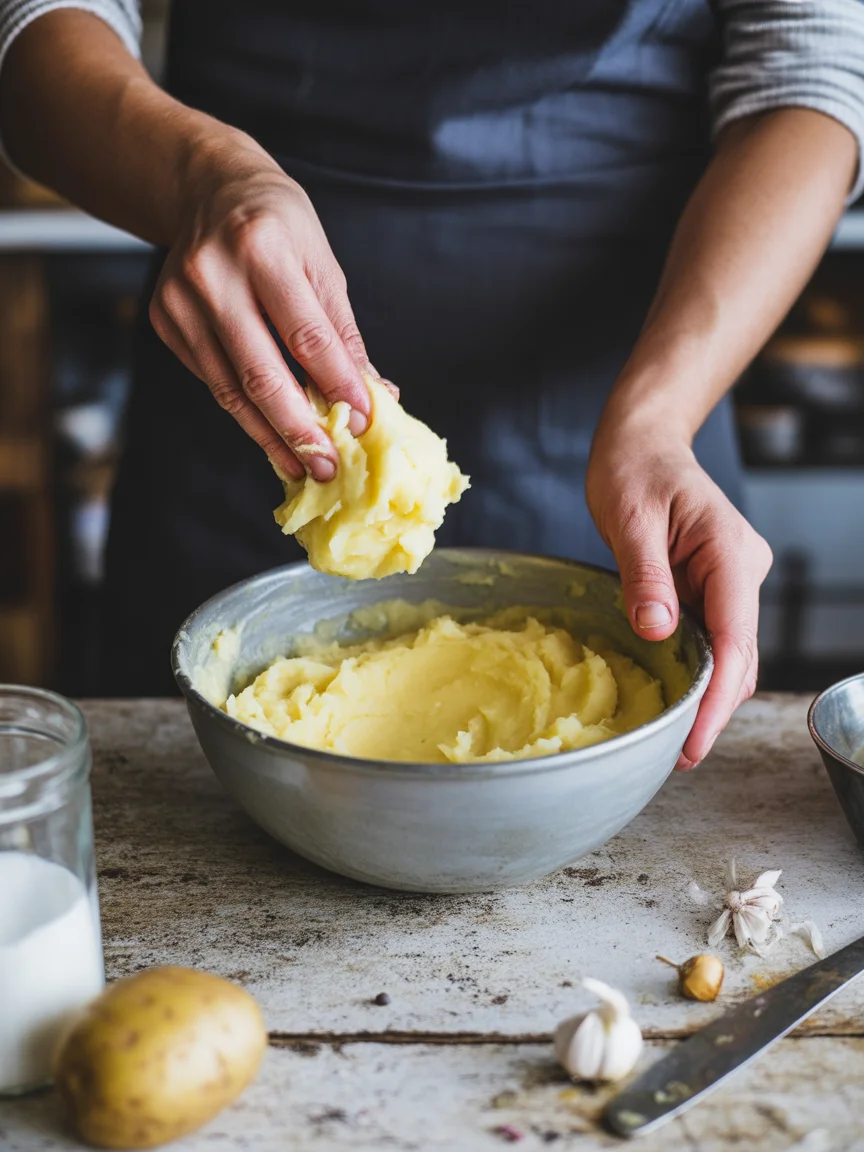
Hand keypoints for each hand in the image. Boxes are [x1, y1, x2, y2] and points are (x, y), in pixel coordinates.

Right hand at [149, 130, 380, 480]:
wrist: (206, 190)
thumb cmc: (277, 223)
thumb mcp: (322, 263)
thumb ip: (343, 332)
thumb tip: (375, 393)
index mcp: (262, 247)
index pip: (306, 335)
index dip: (337, 384)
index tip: (363, 420)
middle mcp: (213, 275)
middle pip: (261, 373)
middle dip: (300, 429)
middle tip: (328, 467)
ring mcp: (181, 301)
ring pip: (231, 389)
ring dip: (271, 436)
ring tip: (302, 467)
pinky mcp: (166, 322)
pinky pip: (214, 381)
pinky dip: (246, 413)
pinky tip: (272, 436)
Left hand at [586, 420, 771, 767]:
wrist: (642, 440)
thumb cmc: (633, 468)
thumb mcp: (630, 518)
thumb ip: (645, 576)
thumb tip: (658, 633)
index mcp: (729, 554)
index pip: (734, 642)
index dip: (716, 700)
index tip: (693, 743)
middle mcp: (742, 571)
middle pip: (740, 657)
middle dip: (714, 710)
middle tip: (677, 757)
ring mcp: (732, 579)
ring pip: (729, 652)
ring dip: (707, 695)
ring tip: (673, 740)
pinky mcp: (714, 585)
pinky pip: (711, 637)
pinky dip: (697, 671)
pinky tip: (675, 699)